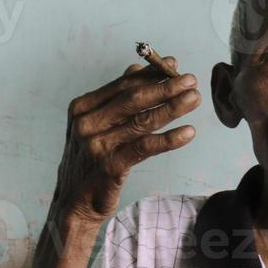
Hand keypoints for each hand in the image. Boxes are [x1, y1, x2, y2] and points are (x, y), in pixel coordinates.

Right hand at [53, 57, 199, 222]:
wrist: (73, 203)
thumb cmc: (89, 162)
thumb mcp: (94, 127)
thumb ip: (114, 98)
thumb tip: (136, 68)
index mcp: (82, 108)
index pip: (122, 85)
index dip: (150, 74)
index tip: (174, 64)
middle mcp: (86, 124)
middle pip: (133, 99)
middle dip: (165, 87)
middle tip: (191, 80)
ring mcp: (97, 145)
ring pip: (142, 121)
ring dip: (172, 108)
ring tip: (194, 99)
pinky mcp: (110, 166)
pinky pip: (145, 148)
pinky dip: (168, 139)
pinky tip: (188, 132)